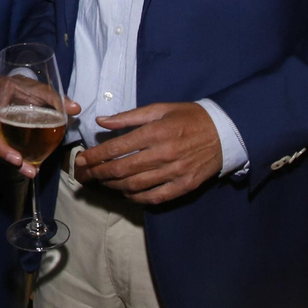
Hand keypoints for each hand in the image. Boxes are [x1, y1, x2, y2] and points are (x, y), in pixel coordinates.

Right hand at [0, 76, 80, 176]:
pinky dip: (14, 161)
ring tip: (29, 170)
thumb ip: (56, 98)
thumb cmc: (29, 89)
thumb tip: (75, 108)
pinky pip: (2, 150)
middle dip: (0, 148)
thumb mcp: (41, 91)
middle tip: (17, 160)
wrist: (23, 94)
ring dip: (8, 159)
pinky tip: (30, 168)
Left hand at [74, 101, 221, 203]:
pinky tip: (127, 193)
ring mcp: (174, 172)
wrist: (225, 132)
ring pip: (135, 185)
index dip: (95, 156)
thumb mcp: (160, 109)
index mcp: (155, 132)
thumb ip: (129, 116)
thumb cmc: (189, 117)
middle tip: (85, 174)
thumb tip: (102, 121)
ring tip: (103, 182)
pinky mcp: (184, 185)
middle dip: (99, 173)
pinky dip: (137, 198)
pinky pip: (155, 197)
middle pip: (122, 169)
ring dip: (114, 186)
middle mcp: (163, 154)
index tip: (82, 159)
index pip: (117, 148)